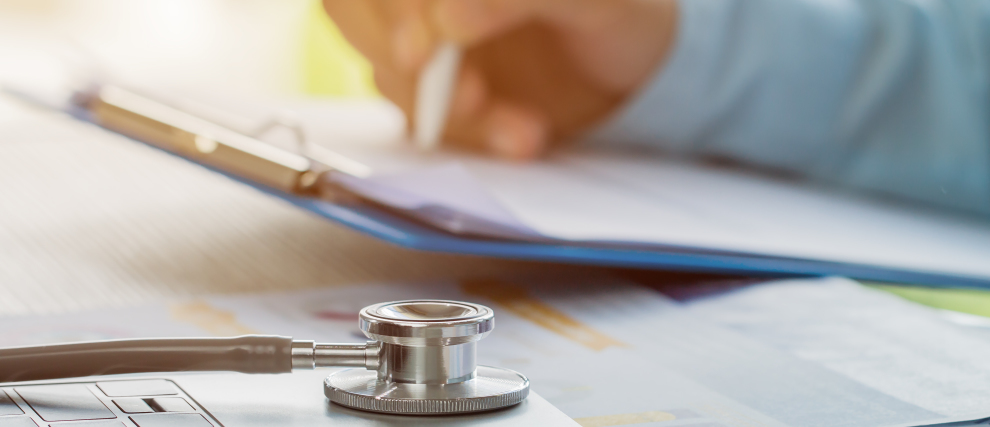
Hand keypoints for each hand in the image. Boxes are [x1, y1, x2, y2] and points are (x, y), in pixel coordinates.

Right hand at [323, 0, 676, 160]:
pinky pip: (416, 109)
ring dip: (441, 106)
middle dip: (405, 56)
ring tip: (521, 131)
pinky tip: (520, 136)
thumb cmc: (621, 14)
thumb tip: (448, 18)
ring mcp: (420, 26)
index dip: (397, 8)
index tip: (426, 51)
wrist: (635, 71)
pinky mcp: (430, 82)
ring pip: (381, 60)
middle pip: (355, 5)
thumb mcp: (597, 2)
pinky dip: (465, 132)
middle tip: (469, 98)